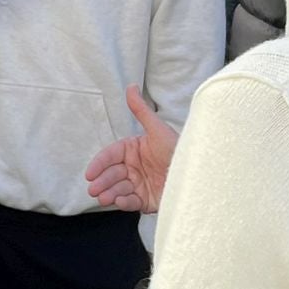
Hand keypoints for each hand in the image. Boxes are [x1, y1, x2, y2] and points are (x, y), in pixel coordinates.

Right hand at [84, 85, 177, 213]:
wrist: (198, 175)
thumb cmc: (178, 149)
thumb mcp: (158, 129)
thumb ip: (141, 110)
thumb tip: (131, 86)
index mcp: (132, 150)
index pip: (111, 156)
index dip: (99, 164)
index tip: (90, 173)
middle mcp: (133, 167)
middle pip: (112, 174)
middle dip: (102, 182)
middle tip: (94, 189)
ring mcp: (139, 184)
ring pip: (118, 189)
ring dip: (109, 193)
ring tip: (105, 197)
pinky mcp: (146, 200)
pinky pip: (131, 202)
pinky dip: (123, 203)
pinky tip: (119, 201)